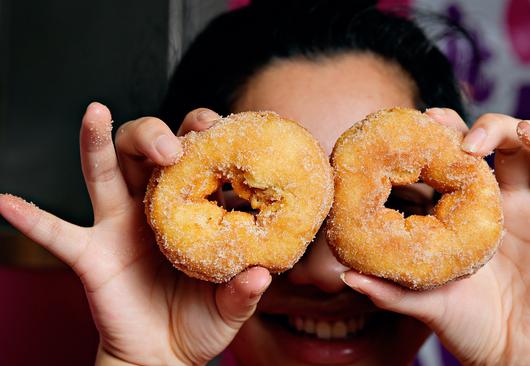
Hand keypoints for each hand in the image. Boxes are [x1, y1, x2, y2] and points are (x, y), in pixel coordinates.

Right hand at [0, 103, 270, 364]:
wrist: (164, 356)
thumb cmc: (201, 320)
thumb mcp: (232, 305)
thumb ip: (245, 289)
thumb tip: (262, 273)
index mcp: (191, 208)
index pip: (197, 159)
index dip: (204, 136)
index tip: (217, 126)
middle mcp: (152, 207)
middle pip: (145, 153)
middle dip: (155, 135)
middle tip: (173, 146)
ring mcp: (118, 226)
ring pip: (104, 173)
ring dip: (97, 142)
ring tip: (94, 113)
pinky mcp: (91, 254)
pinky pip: (56, 234)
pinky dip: (31, 219)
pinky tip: (7, 202)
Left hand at [340, 108, 529, 364]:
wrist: (508, 353)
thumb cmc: (465, 323)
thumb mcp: (426, 301)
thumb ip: (389, 288)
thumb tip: (345, 277)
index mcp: (472, 208)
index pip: (460, 159)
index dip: (446, 135)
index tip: (425, 120)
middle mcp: (508, 202)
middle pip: (507, 145)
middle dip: (490, 128)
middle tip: (465, 137)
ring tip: (523, 133)